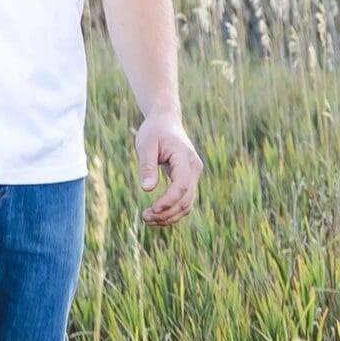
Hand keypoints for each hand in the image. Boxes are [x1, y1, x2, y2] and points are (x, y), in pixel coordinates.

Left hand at [135, 110, 202, 227]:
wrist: (166, 121)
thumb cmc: (154, 131)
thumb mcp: (146, 144)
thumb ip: (147, 166)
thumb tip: (147, 189)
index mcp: (186, 158)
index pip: (181, 186)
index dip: (168, 201)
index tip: (151, 210)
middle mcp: (194, 168)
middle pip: (186, 200)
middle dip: (166, 213)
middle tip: (144, 218)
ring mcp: (194, 175)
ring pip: (187, 204)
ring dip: (169, 216)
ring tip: (147, 219)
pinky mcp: (189, 180)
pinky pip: (184, 201)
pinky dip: (172, 211)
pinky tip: (156, 215)